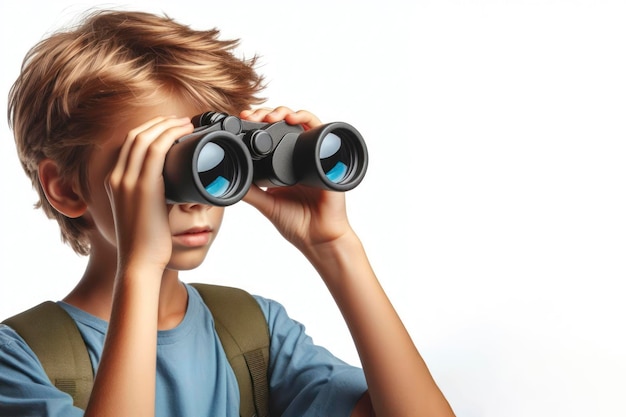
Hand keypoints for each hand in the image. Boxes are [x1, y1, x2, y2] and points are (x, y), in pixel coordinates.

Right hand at [105, 116, 193, 271]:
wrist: (139, 261)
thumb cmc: (147, 242)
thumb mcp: (146, 213)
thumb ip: (155, 196)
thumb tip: (176, 187)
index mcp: (114, 182)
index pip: (129, 145)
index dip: (149, 130)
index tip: (169, 127)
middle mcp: (117, 177)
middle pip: (135, 136)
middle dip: (159, 123)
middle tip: (180, 120)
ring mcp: (127, 181)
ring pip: (145, 139)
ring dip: (167, 125)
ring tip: (186, 122)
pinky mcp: (142, 187)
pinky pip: (155, 150)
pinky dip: (170, 135)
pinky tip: (183, 131)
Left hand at [240, 107, 352, 252]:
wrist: (319, 238)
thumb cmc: (298, 224)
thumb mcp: (267, 204)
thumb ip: (251, 191)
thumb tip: (230, 176)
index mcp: (284, 164)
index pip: (271, 134)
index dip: (257, 122)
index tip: (242, 119)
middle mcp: (299, 156)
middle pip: (284, 123)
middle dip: (267, 113)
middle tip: (252, 115)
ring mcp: (313, 155)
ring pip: (301, 121)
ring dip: (284, 112)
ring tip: (270, 116)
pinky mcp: (326, 157)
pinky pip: (320, 129)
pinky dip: (307, 118)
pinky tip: (293, 119)